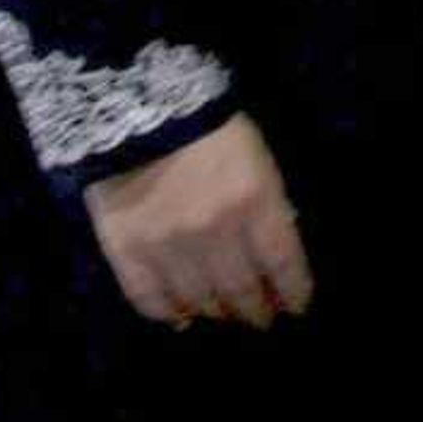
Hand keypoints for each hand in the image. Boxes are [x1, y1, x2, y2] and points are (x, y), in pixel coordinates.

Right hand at [85, 115, 311, 331]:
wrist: (135, 103)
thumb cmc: (207, 122)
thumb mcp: (256, 155)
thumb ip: (266, 203)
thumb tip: (271, 249)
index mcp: (255, 201)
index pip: (284, 262)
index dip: (293, 290)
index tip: (296, 306)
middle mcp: (215, 231)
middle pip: (241, 288)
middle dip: (255, 309)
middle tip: (260, 319)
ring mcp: (168, 245)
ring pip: (199, 299)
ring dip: (215, 311)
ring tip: (223, 314)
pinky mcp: (126, 249)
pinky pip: (148, 298)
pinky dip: (167, 313)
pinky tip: (180, 317)